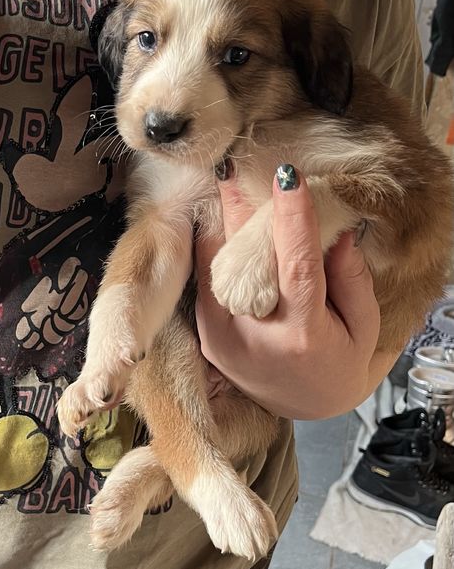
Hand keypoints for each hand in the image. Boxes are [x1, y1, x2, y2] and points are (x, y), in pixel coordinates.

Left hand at [195, 162, 387, 419]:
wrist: (298, 405)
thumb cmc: (337, 363)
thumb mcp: (363, 328)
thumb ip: (350, 278)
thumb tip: (332, 228)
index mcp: (302, 334)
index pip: (297, 266)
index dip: (291, 218)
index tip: (286, 174)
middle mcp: (254, 334)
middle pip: (244, 257)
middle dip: (239, 206)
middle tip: (235, 163)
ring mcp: (221, 334)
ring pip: (216, 263)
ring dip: (222, 219)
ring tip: (225, 179)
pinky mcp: (204, 332)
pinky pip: (205, 277)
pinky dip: (212, 244)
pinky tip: (218, 215)